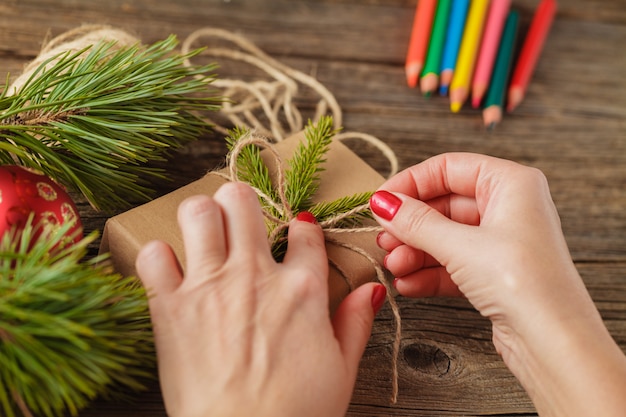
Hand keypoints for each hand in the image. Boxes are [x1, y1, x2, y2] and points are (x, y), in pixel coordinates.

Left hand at [136, 182, 384, 416]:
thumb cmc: (296, 414)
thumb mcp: (341, 370)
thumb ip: (355, 323)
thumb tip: (372, 289)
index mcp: (301, 288)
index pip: (303, 231)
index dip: (301, 228)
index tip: (296, 234)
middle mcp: (254, 275)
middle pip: (242, 200)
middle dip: (241, 203)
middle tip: (239, 220)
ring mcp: (209, 285)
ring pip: (197, 211)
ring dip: (200, 216)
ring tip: (203, 232)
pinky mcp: (170, 306)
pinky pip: (152, 255)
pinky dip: (157, 257)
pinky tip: (168, 269)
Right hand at [369, 152, 625, 415]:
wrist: (553, 342)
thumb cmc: (523, 282)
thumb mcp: (460, 246)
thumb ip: (416, 222)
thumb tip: (382, 202)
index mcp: (511, 184)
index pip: (449, 168)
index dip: (411, 182)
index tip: (380, 200)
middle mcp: (508, 208)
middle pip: (444, 204)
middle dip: (410, 224)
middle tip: (383, 238)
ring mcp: (501, 242)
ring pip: (445, 236)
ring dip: (415, 251)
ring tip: (393, 266)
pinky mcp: (494, 273)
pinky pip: (453, 262)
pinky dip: (428, 271)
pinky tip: (407, 283)